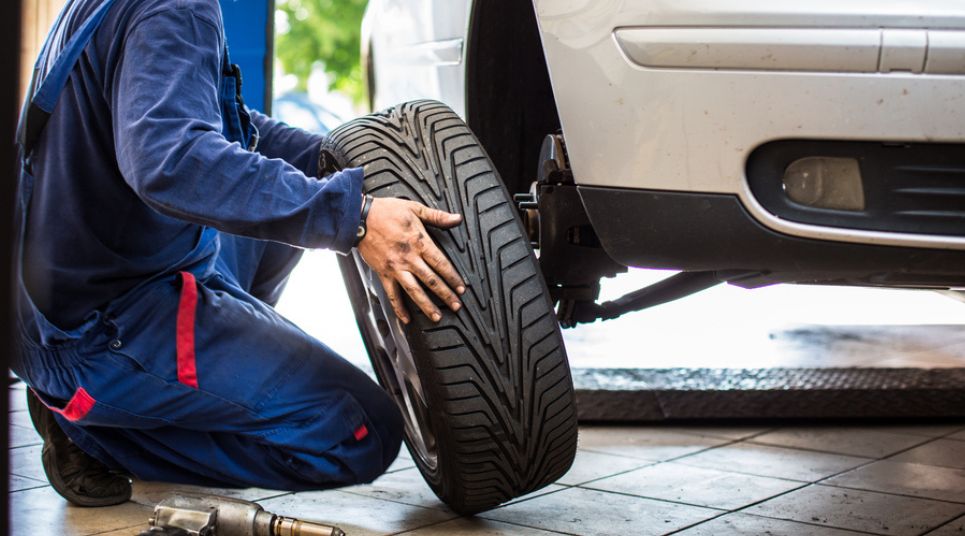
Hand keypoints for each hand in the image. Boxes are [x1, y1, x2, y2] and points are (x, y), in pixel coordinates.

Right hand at [357, 198, 465, 323]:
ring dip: (426, 306)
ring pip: (414, 291)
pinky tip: (406, 319)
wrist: (359, 218)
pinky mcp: (383, 273)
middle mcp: (409, 258)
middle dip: (445, 295)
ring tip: (437, 317)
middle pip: (431, 280)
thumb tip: (456, 218)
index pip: (441, 263)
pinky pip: (392, 294)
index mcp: (419, 242)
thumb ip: (437, 216)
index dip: (453, 277)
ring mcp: (395, 268)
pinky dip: (398, 308)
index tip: (461, 288)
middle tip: (456, 306)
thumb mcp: (414, 208)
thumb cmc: (385, 211)